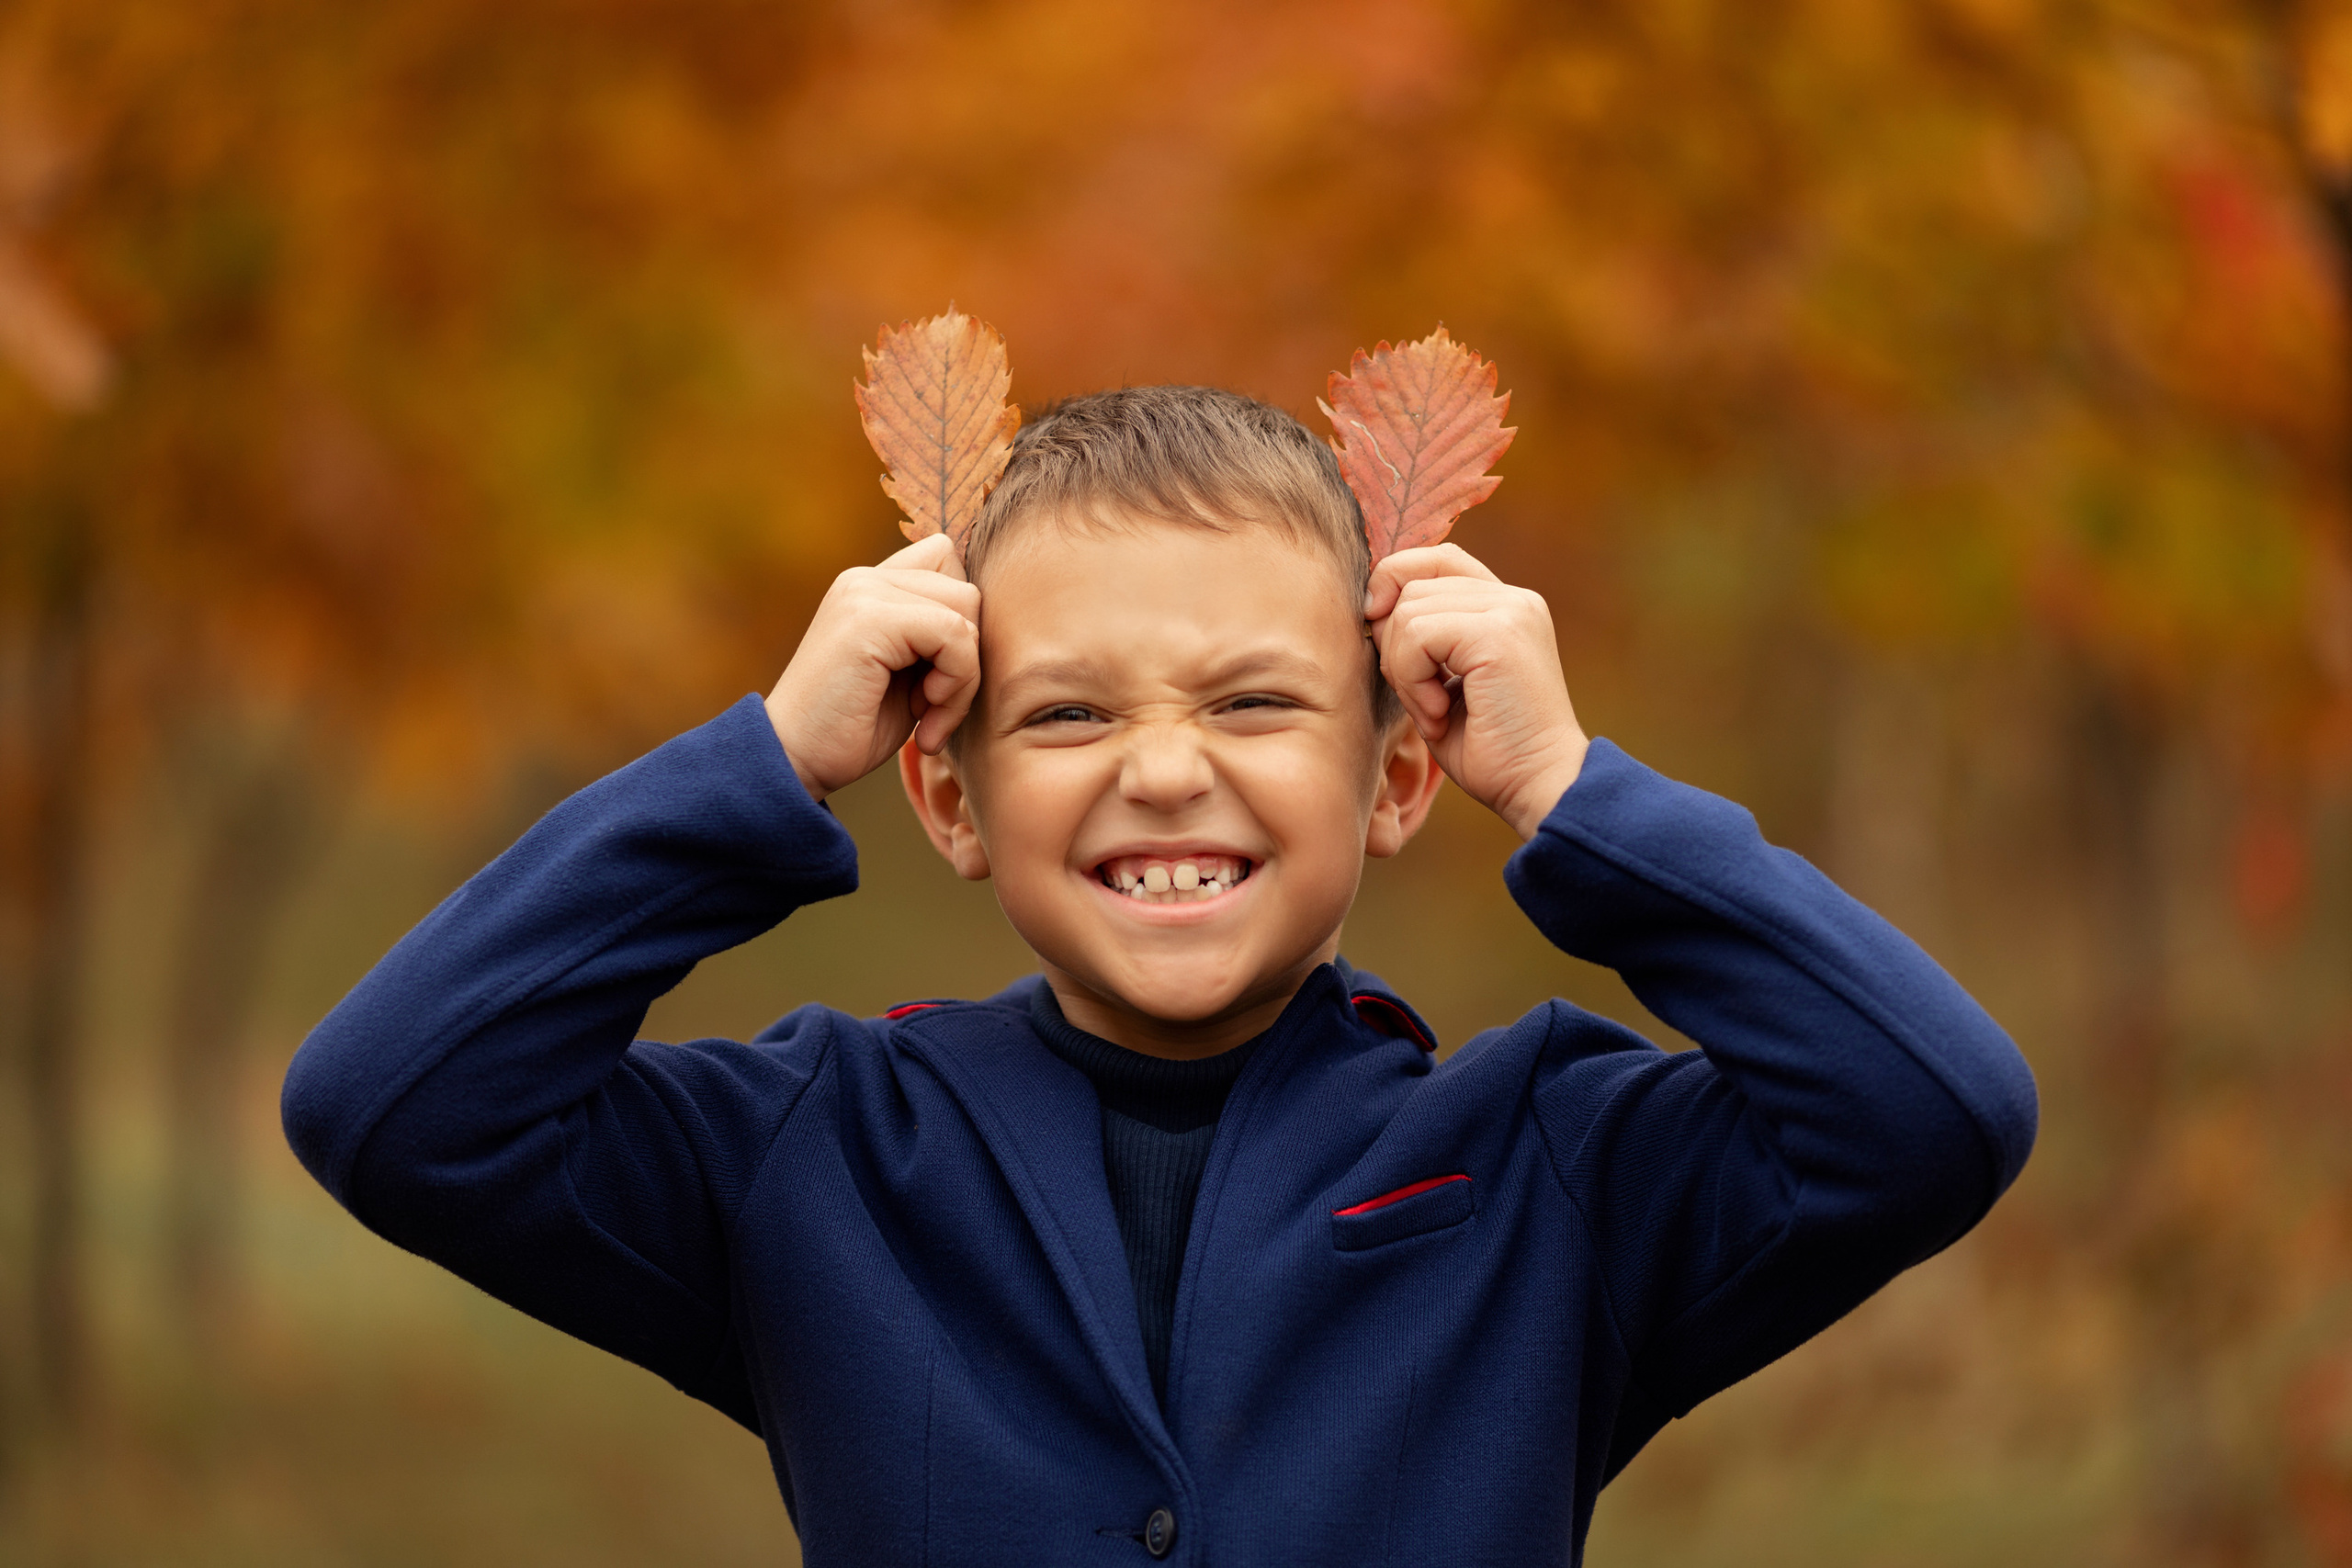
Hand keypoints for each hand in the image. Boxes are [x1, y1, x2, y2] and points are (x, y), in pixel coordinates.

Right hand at [765, 533, 980, 801]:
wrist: (794, 763)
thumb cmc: (852, 730)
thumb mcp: (908, 675)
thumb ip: (938, 639)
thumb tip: (987, 622)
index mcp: (871, 586)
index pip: (949, 561)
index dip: (960, 621)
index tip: (936, 680)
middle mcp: (865, 579)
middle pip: (967, 590)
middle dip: (967, 656)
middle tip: (935, 707)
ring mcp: (864, 593)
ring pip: (966, 609)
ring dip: (963, 675)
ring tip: (928, 715)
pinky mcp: (869, 619)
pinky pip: (954, 635)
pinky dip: (955, 684)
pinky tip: (924, 718)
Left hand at [1366, 544, 1588, 839]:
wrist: (1539, 788)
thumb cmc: (1489, 750)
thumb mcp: (1443, 683)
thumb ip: (1419, 640)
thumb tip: (1371, 608)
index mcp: (1505, 607)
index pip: (1435, 560)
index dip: (1394, 582)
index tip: (1378, 630)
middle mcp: (1514, 600)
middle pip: (1412, 583)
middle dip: (1394, 645)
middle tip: (1421, 699)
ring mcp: (1511, 611)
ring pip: (1408, 609)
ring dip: (1403, 671)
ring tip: (1434, 711)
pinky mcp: (1499, 634)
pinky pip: (1417, 635)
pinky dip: (1412, 680)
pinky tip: (1438, 714)